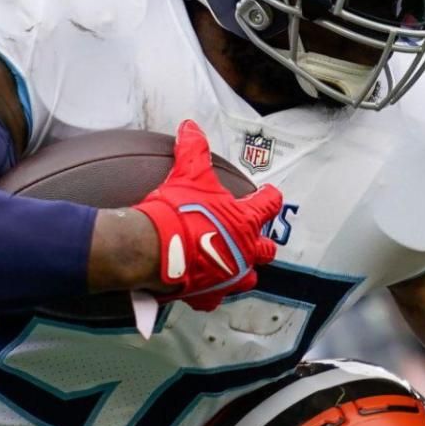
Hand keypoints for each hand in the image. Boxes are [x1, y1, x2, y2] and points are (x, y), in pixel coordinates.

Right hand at [132, 121, 283, 311]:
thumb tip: (190, 126)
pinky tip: (203, 291)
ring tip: (235, 268)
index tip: (271, 194)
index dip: (270, 198)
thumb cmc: (177, 212)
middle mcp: (243, 251)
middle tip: (258, 240)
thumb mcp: (187, 174)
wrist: (153, 249)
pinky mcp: (206, 295)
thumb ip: (193, 150)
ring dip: (242, 273)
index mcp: (244, 222)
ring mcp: (227, 276)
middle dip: (264, 246)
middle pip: (266, 251)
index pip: (267, 206)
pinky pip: (212, 299)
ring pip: (246, 280)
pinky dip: (208, 295)